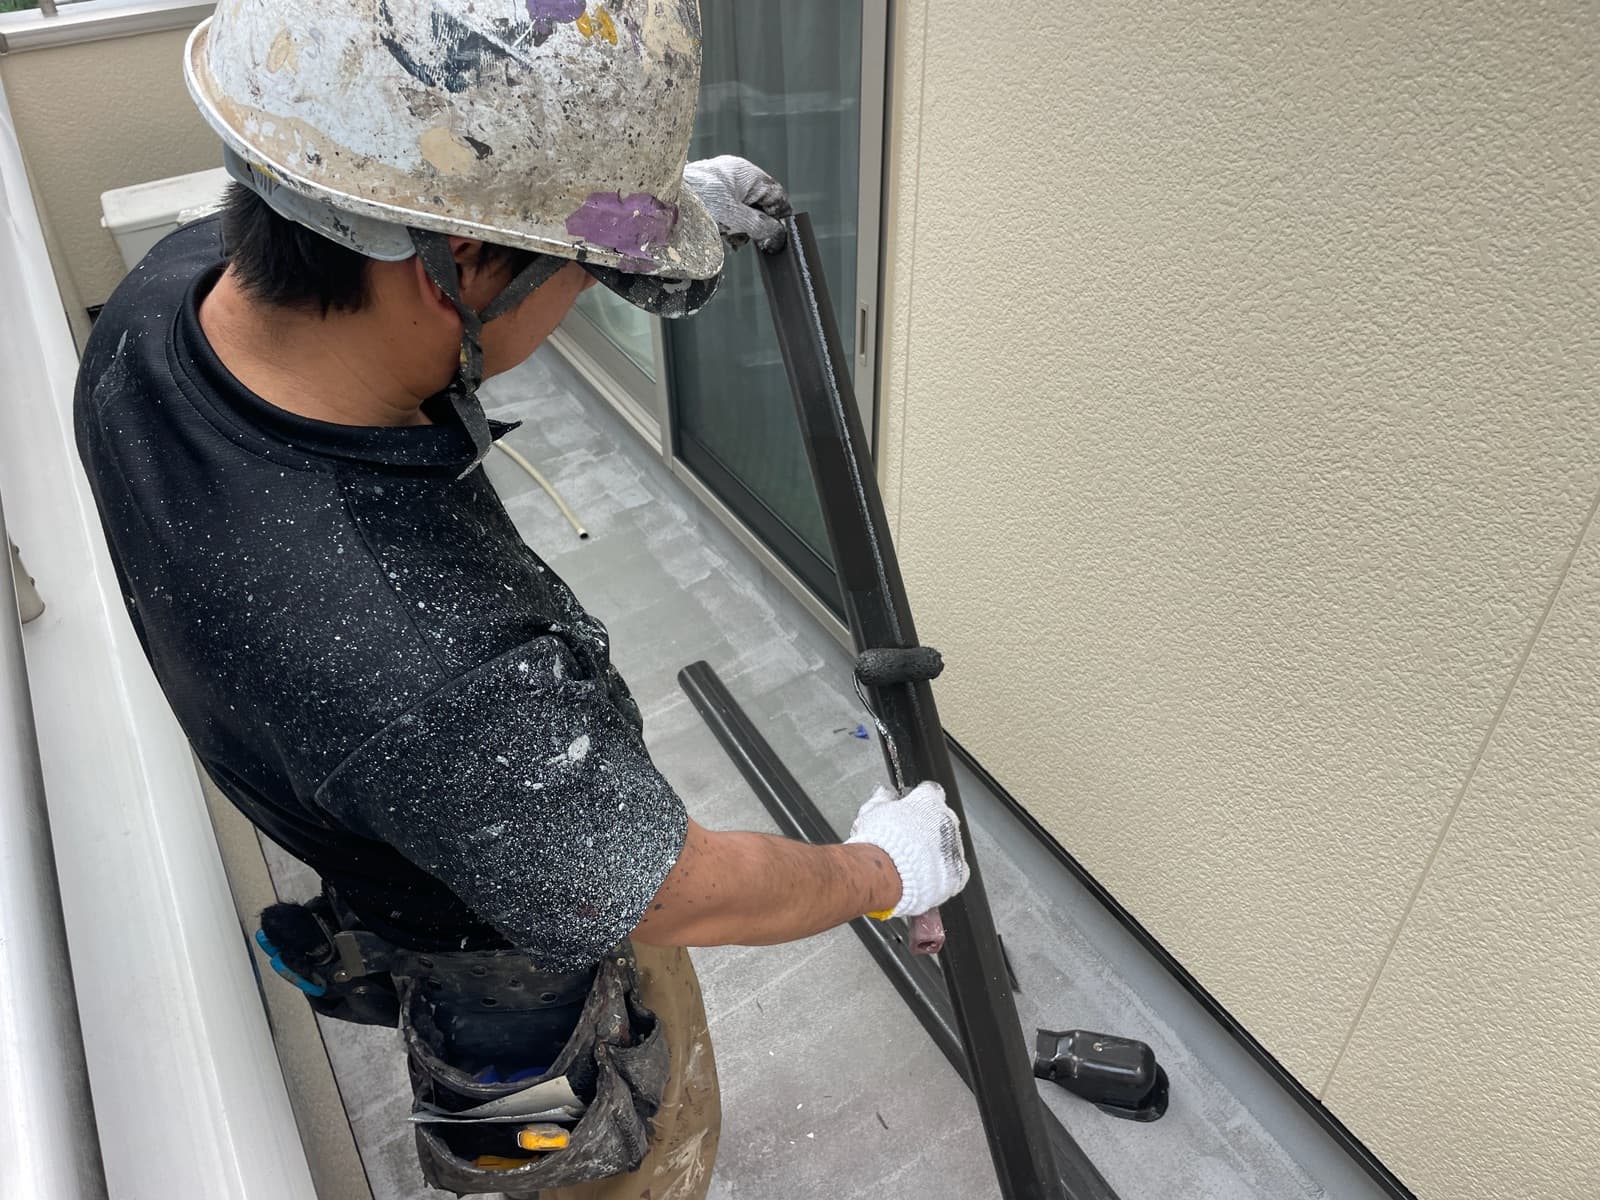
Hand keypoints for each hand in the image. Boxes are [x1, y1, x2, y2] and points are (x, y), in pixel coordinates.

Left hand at [683, 156, 791, 251]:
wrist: (659, 200)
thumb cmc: (699, 202)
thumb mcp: (736, 218)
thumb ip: (761, 227)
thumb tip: (778, 234)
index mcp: (746, 173)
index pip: (776, 194)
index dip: (780, 216)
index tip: (779, 237)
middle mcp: (734, 174)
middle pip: (758, 202)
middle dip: (758, 224)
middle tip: (752, 241)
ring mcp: (718, 182)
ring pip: (741, 208)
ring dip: (741, 226)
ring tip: (732, 238)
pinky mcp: (704, 193)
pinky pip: (724, 210)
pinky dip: (726, 223)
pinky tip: (720, 234)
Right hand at [845, 782, 969, 917]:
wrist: (886, 874)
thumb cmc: (879, 843)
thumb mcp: (873, 813)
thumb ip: (882, 800)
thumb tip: (883, 794)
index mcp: (928, 801)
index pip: (930, 792)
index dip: (920, 801)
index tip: (911, 809)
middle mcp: (946, 820)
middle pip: (943, 818)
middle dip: (929, 827)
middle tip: (910, 839)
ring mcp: (954, 847)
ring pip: (950, 845)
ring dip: (937, 851)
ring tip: (914, 862)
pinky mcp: (958, 872)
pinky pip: (956, 870)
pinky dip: (945, 873)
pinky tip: (927, 875)